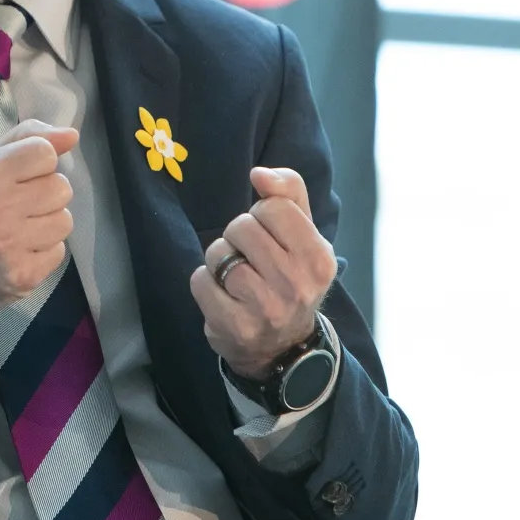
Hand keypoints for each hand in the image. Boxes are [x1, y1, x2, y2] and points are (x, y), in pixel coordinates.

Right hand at [0, 119, 78, 346]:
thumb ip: (20, 141)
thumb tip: (71, 135)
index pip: (44, 152)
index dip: (37, 163)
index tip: (20, 177)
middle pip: (61, 187)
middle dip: (44, 194)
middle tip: (18, 206)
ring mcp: (11, 245)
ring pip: (64, 220)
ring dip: (46, 224)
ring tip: (18, 230)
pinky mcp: (23, 276)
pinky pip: (58, 252)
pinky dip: (42, 252)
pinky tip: (17, 252)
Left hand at [189, 167, 337, 379]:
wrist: (283, 346)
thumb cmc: (291, 276)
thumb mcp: (303, 234)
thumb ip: (289, 193)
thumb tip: (259, 173)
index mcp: (318, 258)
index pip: (272, 207)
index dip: (262, 216)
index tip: (270, 237)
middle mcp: (296, 284)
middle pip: (241, 226)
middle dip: (239, 237)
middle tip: (252, 259)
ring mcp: (265, 308)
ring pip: (218, 252)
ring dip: (220, 260)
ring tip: (237, 278)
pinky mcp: (233, 325)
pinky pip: (200, 279)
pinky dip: (205, 282)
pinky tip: (223, 296)